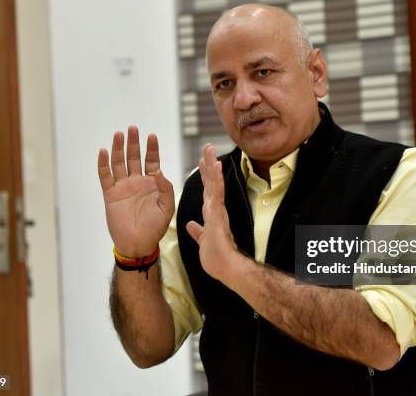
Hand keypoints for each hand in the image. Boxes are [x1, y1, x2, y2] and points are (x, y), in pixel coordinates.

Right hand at [98, 126, 174, 257]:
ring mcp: (123, 187)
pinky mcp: (110, 194)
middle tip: (133, 128)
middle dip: (134, 143)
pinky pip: (105, 176)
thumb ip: (166, 188)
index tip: (151, 136)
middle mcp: (137, 182)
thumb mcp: (167, 207)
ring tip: (119, 134)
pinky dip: (103, 164)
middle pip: (134, 157)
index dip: (151, 149)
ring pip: (119, 163)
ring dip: (118, 149)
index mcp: (152, 184)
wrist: (138, 243)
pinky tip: (103, 151)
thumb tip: (159, 171)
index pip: (152, 161)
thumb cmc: (155, 227)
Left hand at [186, 144, 240, 280]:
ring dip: (212, 165)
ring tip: (210, 149)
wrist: (224, 267)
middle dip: (209, 164)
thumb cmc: (216, 257)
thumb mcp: (203, 240)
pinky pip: (216, 192)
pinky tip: (216, 166)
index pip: (207, 190)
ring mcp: (218, 209)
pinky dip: (216, 179)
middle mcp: (215, 208)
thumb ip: (198, 231)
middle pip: (211, 182)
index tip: (203, 162)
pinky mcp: (218, 213)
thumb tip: (191, 226)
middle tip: (207, 147)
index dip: (205, 176)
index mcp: (211, 214)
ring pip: (214, 183)